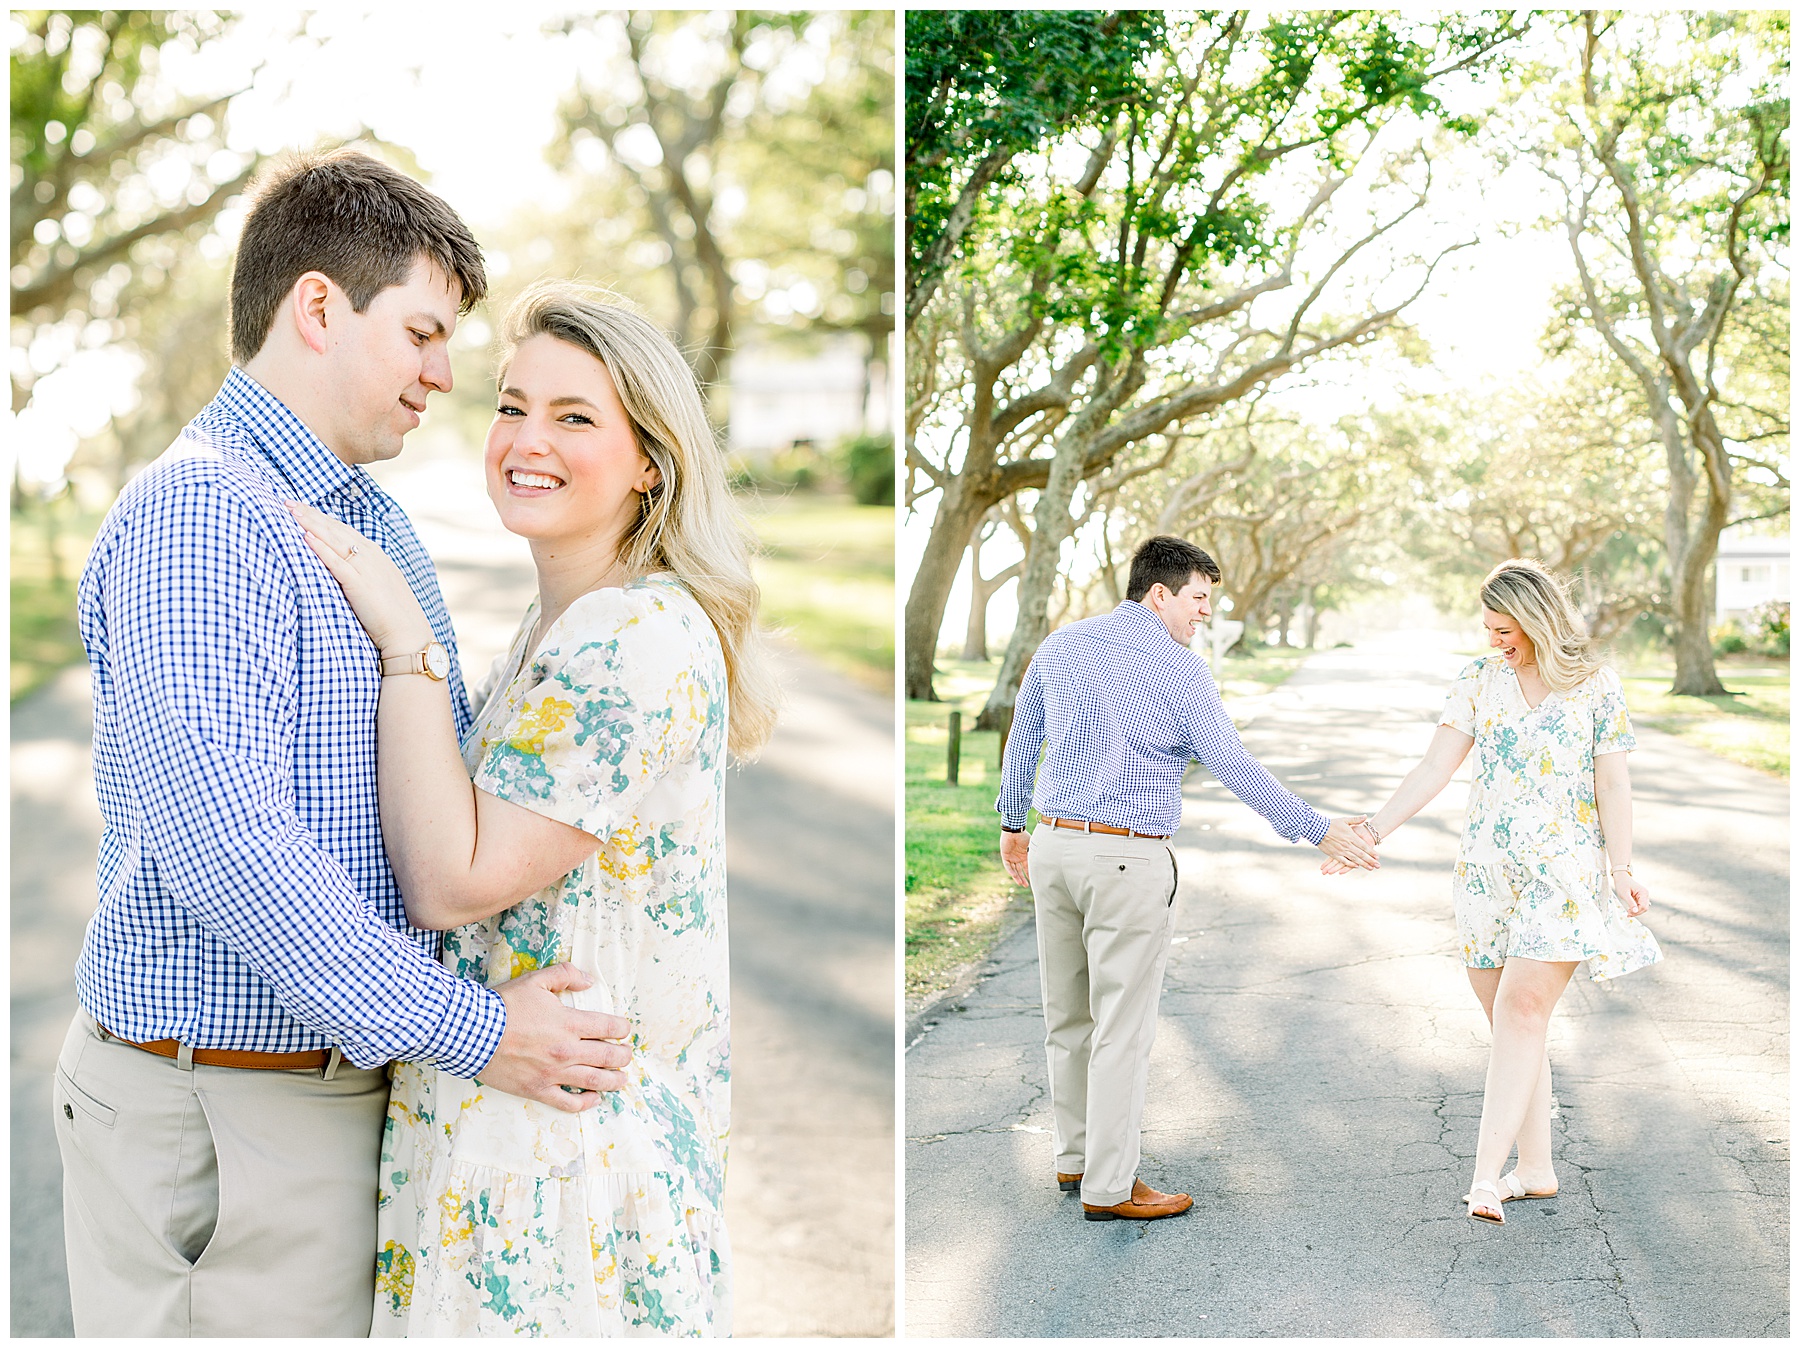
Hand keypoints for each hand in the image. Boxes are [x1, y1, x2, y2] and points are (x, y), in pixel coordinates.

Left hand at [287, 501, 432, 655]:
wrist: (408, 635)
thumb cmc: (393, 617)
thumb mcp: (379, 588)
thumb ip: (363, 575)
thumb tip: (346, 572)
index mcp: (376, 556)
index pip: (344, 530)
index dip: (322, 518)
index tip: (302, 508)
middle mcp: (371, 556)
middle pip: (336, 529)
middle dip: (311, 514)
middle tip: (287, 502)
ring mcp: (366, 569)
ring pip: (334, 540)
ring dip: (312, 523)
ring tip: (291, 511)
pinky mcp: (359, 585)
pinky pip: (337, 562)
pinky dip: (321, 548)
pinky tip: (305, 537)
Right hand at [481, 963, 633, 1110]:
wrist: (471, 1032)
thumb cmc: (502, 1006)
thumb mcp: (535, 981)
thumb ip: (565, 975)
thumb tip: (589, 980)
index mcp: (569, 1023)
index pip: (609, 1027)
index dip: (622, 1029)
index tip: (624, 1030)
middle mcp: (566, 1050)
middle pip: (608, 1057)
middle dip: (623, 1056)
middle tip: (626, 1054)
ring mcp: (552, 1073)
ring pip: (594, 1081)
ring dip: (614, 1081)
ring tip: (622, 1079)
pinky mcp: (537, 1090)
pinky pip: (568, 1103)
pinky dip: (585, 1103)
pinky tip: (593, 1098)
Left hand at [1000, 829, 1030, 886]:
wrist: (1014, 830)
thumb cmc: (1023, 836)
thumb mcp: (1031, 847)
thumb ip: (1034, 855)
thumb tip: (1042, 863)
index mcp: (1024, 855)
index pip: (1026, 867)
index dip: (1029, 873)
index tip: (1033, 880)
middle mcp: (1018, 857)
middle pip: (1020, 870)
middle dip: (1023, 878)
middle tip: (1026, 886)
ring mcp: (1011, 857)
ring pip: (1014, 870)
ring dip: (1017, 877)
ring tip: (1021, 884)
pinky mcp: (1005, 855)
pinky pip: (1008, 866)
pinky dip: (1011, 871)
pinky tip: (1015, 876)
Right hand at [1317, 816, 1378, 870]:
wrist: (1317, 829)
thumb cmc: (1331, 824)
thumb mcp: (1344, 820)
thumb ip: (1356, 820)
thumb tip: (1365, 817)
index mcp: (1351, 836)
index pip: (1364, 846)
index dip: (1371, 852)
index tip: (1377, 856)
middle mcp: (1347, 845)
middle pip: (1361, 854)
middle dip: (1370, 860)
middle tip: (1378, 865)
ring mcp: (1341, 850)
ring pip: (1355, 859)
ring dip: (1363, 864)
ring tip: (1370, 868)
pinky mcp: (1334, 854)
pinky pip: (1344, 861)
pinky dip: (1350, 864)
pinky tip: (1356, 866)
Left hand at [1613, 870, 1650, 916]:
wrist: (1621, 877)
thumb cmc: (1622, 884)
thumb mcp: (1624, 894)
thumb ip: (1631, 903)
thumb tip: (1635, 911)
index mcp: (1643, 892)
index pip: (1643, 906)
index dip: (1637, 911)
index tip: (1629, 913)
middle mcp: (1645, 894)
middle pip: (1644, 908)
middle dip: (1637, 912)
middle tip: (1628, 914)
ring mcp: (1644, 896)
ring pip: (1643, 908)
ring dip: (1636, 911)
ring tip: (1628, 912)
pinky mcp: (1641, 897)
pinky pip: (1640, 905)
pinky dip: (1636, 909)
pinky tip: (1630, 910)